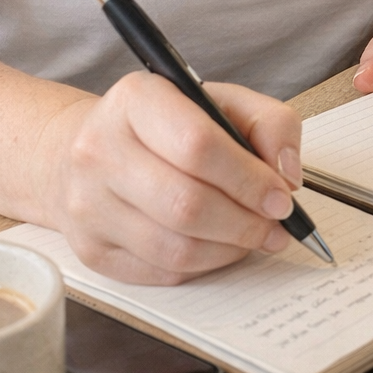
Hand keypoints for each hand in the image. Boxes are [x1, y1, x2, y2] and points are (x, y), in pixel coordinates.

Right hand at [41, 75, 302, 283]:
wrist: (86, 150)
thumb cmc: (166, 124)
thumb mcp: (221, 100)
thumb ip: (269, 123)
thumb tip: (287, 174)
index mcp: (136, 99)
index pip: (197, 145)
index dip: (248, 178)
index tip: (281, 195)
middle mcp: (100, 149)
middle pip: (186, 204)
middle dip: (245, 221)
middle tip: (275, 224)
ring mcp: (88, 204)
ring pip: (176, 247)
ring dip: (230, 249)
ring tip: (254, 236)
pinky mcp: (91, 249)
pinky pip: (162, 272)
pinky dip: (204, 265)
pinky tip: (220, 246)